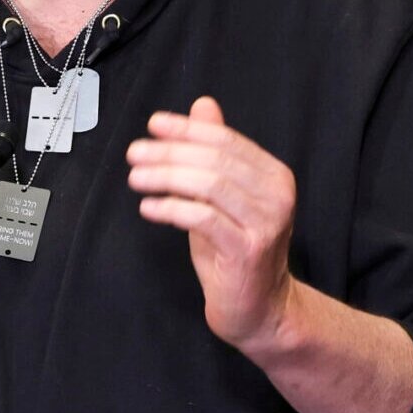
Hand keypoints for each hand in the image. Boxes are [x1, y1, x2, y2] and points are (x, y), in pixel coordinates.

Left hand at [126, 96, 299, 352]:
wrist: (258, 307)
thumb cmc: (235, 250)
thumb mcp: (222, 196)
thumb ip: (214, 152)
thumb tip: (203, 105)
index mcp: (274, 175)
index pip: (226, 140)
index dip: (187, 129)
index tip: (153, 125)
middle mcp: (278, 195)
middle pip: (216, 159)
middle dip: (169, 152)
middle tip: (134, 154)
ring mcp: (266, 223)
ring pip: (210, 184)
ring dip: (166, 177)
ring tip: (136, 179)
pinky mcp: (247, 250)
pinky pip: (203, 218)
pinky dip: (171, 208)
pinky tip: (149, 208)